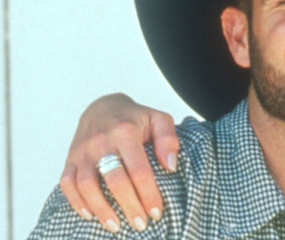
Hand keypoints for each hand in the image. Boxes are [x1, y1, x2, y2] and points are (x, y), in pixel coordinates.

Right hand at [58, 93, 178, 231]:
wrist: (102, 106)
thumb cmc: (135, 118)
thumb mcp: (158, 119)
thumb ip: (169, 139)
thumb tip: (170, 166)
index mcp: (125, 131)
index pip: (139, 169)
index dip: (148, 194)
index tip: (156, 212)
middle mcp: (101, 141)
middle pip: (114, 180)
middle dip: (129, 206)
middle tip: (140, 225)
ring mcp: (82, 151)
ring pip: (87, 185)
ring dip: (101, 209)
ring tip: (116, 226)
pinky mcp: (69, 158)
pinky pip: (66, 183)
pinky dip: (76, 201)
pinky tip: (90, 214)